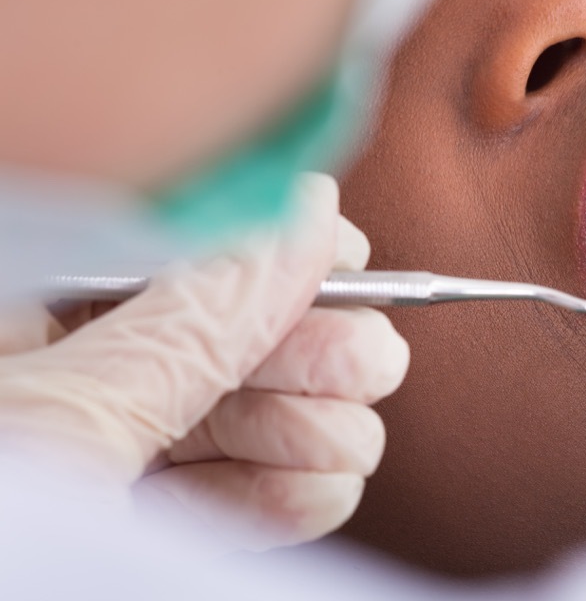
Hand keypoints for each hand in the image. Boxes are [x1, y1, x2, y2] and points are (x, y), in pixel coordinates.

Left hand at [0, 173, 407, 549]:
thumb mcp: (65, 417)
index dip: (282, 250)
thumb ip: (195, 320)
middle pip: (248, 331)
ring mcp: (133, 452)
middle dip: (317, 352)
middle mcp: (92, 373)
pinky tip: (307, 492)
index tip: (347, 273)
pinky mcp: (168, 524)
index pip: (191, 247)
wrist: (4, 592)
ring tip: (326, 452)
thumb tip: (302, 218)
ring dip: (319, 429)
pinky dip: (298, 493)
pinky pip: (262, 492)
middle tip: (356, 375)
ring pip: (272, 413)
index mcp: (41, 312)